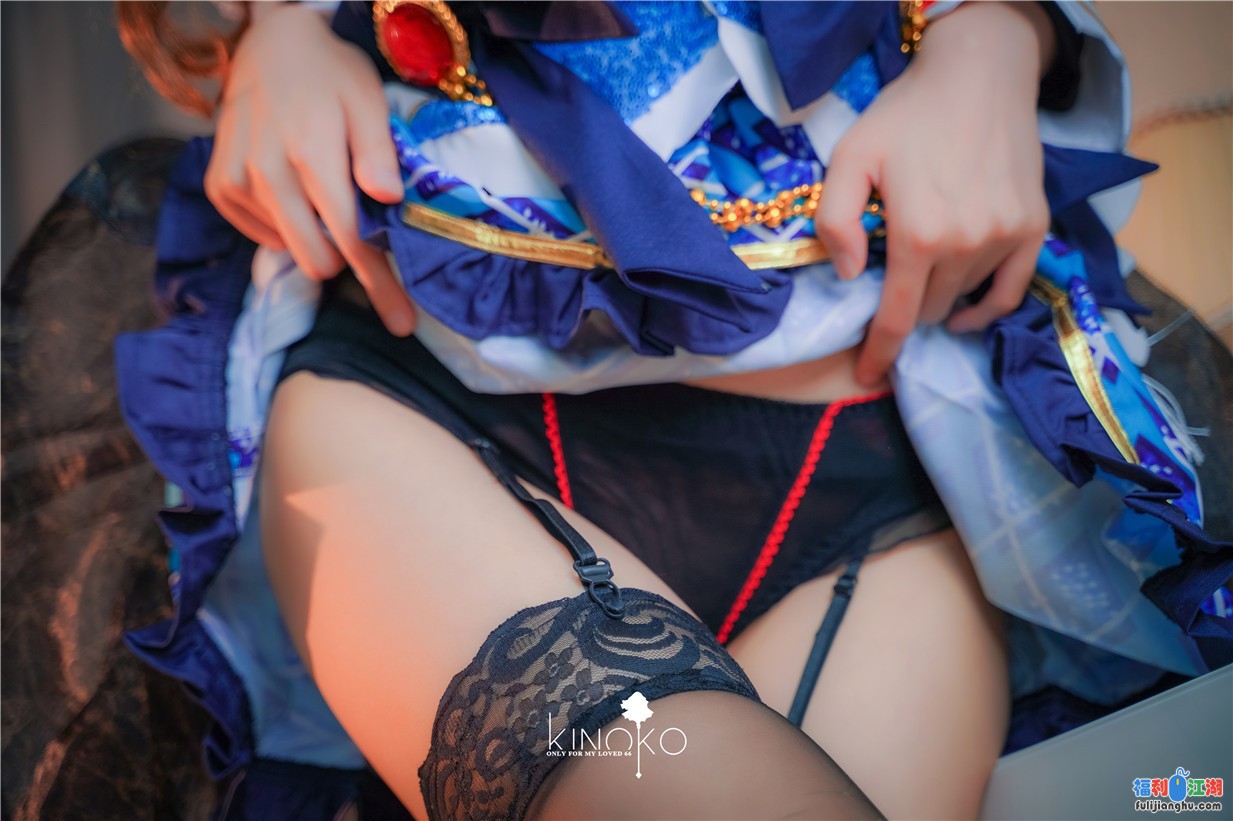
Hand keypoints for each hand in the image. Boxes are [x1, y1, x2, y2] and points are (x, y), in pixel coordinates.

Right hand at [205, 3, 416, 335]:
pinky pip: (263, 235)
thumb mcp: (367, 101)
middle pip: (318, 257)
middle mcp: (267, 172)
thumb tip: (386, 199)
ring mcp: (237, 180)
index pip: (351, 237)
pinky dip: (289, 228)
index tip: (400, 320)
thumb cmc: (330, 74)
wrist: (271, 43)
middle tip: (379, 263)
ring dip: (320, 241)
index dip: (378, 283)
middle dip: (354, 270)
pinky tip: (301, 198)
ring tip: (332, 200)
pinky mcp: (220, 186)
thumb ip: (377, 153)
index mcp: (311, 152)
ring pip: (293, 249)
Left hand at [814, 2, 1055, 386]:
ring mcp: (1006, 238)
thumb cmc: (906, 116)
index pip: (895, 318)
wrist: (980, 74)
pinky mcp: (1033, 228)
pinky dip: (987, 309)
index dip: (878, 354)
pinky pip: (1012, 290)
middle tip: (886, 300)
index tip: (868, 377)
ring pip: (963, 299)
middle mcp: (967, 246)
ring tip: (920, 282)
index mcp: (918, 236)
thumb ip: (836, 220)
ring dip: (938, 301)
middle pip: (927, 311)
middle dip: (902, 315)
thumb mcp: (849, 158)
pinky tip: (965, 311)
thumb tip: (848, 274)